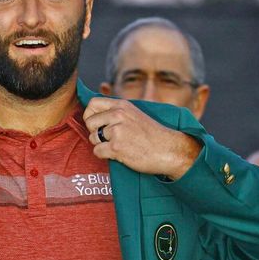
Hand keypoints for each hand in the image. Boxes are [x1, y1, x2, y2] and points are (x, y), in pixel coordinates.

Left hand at [83, 97, 200, 178]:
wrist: (169, 150)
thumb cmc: (152, 135)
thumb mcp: (134, 114)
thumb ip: (116, 112)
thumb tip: (93, 113)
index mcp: (122, 105)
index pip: (92, 104)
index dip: (90, 115)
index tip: (97, 124)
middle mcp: (118, 115)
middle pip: (89, 122)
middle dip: (95, 132)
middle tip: (109, 138)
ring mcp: (117, 131)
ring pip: (93, 138)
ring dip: (101, 145)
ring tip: (117, 146)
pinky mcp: (117, 147)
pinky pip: (97, 151)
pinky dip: (104, 155)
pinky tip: (118, 154)